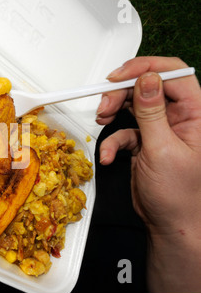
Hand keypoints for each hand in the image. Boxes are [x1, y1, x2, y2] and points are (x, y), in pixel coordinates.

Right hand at [96, 57, 200, 292]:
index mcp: (195, 114)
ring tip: (102, 121)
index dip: (147, 68)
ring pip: (132, 105)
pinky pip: (123, 131)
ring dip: (113, 112)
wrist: (168, 223)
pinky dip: (112, 141)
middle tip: (105, 104)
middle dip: (122, 92)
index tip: (120, 75)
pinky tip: (110, 155)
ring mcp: (159, 129)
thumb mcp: (162, 150)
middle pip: (147, 86)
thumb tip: (147, 80)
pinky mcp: (143, 141)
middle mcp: (178, 117)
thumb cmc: (179, 195)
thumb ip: (152, 113)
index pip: (174, 75)